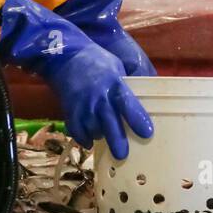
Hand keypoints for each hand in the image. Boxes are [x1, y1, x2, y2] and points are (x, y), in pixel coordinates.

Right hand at [0, 0, 153, 157]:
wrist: (65, 56)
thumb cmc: (96, 60)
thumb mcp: (116, 67)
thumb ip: (126, 86)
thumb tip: (142, 101)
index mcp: (114, 83)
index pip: (127, 103)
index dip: (137, 119)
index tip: (147, 132)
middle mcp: (98, 97)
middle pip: (110, 123)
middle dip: (117, 141)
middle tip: (122, 155)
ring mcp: (82, 105)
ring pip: (93, 130)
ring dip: (100, 136)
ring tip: (106, 137)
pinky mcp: (69, 111)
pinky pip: (77, 131)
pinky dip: (84, 138)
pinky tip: (90, 141)